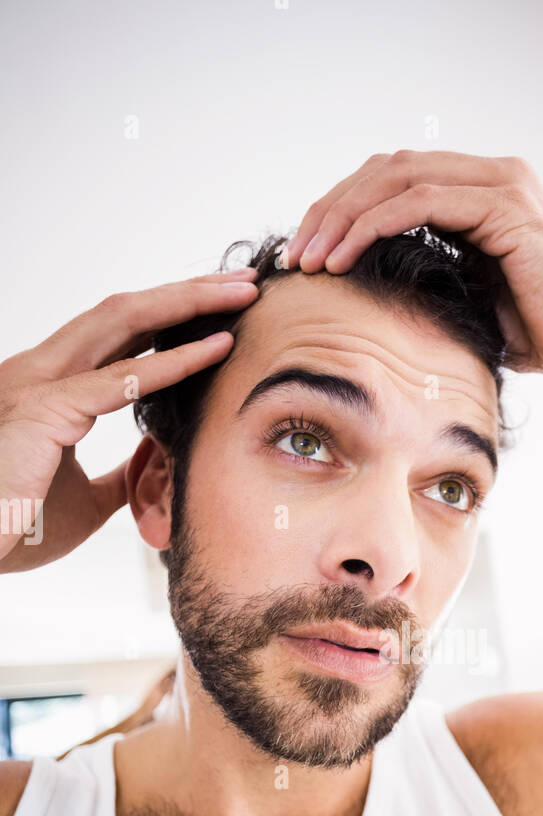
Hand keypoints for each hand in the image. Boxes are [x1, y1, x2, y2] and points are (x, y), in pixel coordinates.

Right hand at [0, 270, 258, 570]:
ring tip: (242, 294)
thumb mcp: (84, 499)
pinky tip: (217, 350)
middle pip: (125, 312)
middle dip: (187, 292)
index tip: (224, 311)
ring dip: (188, 303)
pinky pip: (120, 379)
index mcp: (49, 387)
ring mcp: (39, 383)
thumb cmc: (17, 531)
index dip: (172, 317)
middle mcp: (41, 371)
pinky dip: (174, 362)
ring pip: (123, 320)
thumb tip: (154, 464)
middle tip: (246, 282)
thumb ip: (118, 476)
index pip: (119, 336)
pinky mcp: (43, 410)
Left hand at [281, 149, 542, 374]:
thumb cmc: (540, 334)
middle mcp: (489, 175)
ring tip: (311, 259)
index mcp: (478, 190)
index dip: (342, 209)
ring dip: (343, 216)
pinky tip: (344, 258)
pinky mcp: (505, 207)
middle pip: (386, 168)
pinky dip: (373, 225)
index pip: (393, 179)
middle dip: (332, 209)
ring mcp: (499, 185)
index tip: (307, 252)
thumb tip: (369, 296)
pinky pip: (421, 201)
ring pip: (397, 176)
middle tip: (295, 253)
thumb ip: (429, 277)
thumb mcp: (468, 300)